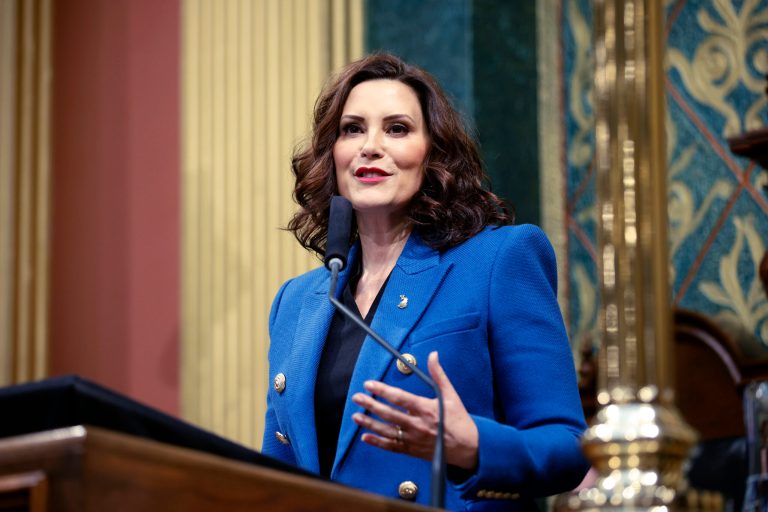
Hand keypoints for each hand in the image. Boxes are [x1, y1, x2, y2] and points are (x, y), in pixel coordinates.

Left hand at [351, 351, 478, 469]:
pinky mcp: (412, 450)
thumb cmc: (459, 419)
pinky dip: (377, 443)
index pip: (400, 398)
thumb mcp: (451, 395)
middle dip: (371, 405)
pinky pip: (392, 447)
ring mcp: (414, 439)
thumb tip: (433, 355)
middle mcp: (418, 425)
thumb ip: (439, 375)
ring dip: (370, 424)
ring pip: (387, 431)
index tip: (369, 384)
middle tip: (357, 397)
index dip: (383, 390)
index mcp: (426, 409)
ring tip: (355, 416)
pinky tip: (365, 437)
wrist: (468, 447)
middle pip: (389, 414)